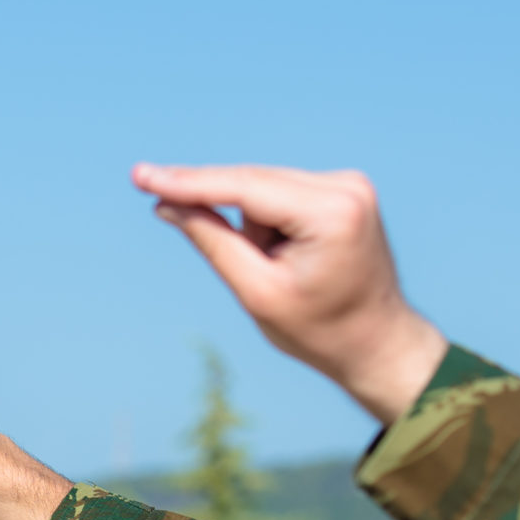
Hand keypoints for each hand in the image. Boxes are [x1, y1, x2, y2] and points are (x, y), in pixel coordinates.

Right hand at [133, 163, 447, 424]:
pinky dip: (268, 225)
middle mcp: (346, 187)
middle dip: (220, 212)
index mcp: (332, 213)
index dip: (189, 182)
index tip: (142, 176)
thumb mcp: (257, 292)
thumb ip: (212, 240)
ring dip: (253, 229)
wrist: (378, 343)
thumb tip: (167, 204)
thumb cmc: (320, 329)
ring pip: (263, 190)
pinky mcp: (343, 189)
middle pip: (253, 183)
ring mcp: (348, 184)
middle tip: (183, 223)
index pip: (245, 186)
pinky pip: (281, 195)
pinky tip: (285, 259)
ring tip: (279, 273)